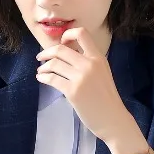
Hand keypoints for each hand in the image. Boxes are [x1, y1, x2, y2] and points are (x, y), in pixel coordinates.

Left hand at [36, 27, 131, 141]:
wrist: (112, 119)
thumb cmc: (106, 98)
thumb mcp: (102, 73)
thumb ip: (88, 62)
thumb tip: (66, 54)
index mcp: (98, 57)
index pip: (81, 33)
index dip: (67, 34)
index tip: (61, 42)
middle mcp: (89, 64)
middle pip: (61, 49)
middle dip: (46, 52)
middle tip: (40, 57)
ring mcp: (81, 77)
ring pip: (54, 64)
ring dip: (43, 66)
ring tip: (40, 71)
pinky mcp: (73, 91)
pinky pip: (52, 79)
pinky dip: (43, 77)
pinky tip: (41, 79)